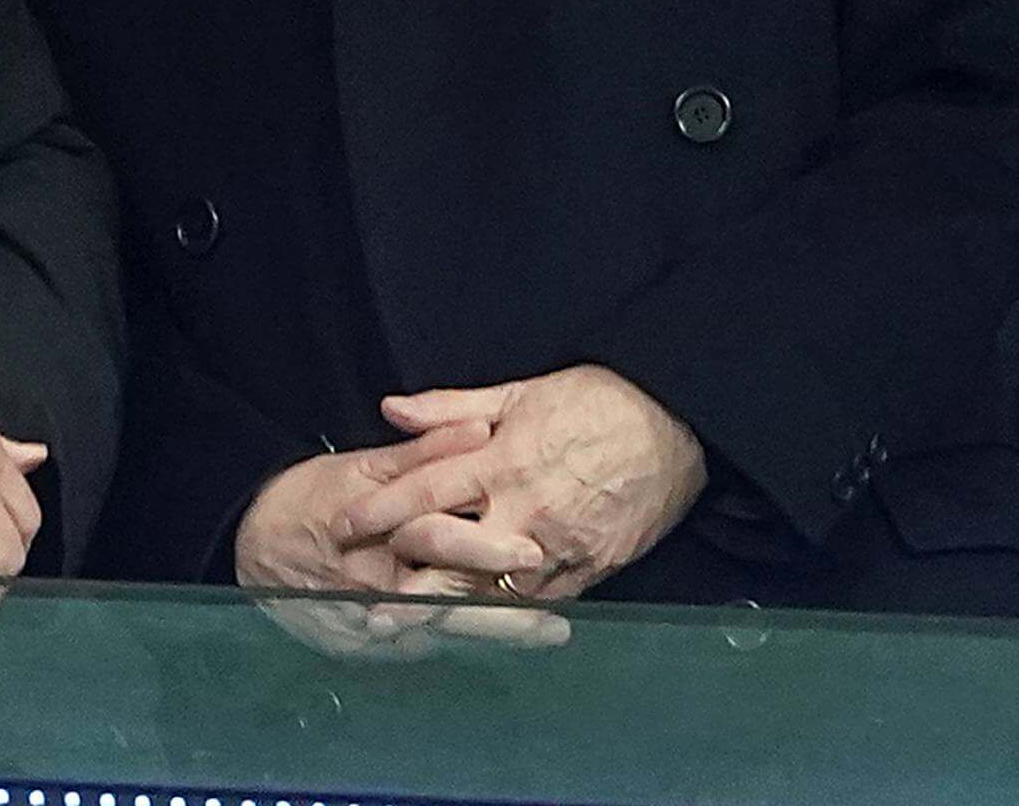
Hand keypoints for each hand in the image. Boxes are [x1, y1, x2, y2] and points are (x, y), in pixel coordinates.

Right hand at [233, 423, 567, 657]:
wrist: (248, 548)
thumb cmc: (307, 500)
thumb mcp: (362, 468)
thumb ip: (424, 454)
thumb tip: (480, 429)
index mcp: (378, 541)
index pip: (441, 548)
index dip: (488, 553)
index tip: (534, 554)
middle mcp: (377, 594)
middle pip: (451, 606)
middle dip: (507, 619)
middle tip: (556, 627)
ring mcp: (371, 630)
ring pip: (443, 633)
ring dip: (493, 636)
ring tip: (545, 636)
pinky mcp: (367, 651)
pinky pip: (421, 647)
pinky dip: (457, 642)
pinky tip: (495, 643)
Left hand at [348, 366, 707, 601]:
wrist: (676, 423)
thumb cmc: (596, 401)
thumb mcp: (518, 392)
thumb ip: (450, 408)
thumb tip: (392, 409)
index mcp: (501, 460)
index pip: (424, 492)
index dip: (378, 512)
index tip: (343, 527)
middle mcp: (523, 509)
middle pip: (451, 556)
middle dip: (405, 580)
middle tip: (367, 601)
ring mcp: (558, 545)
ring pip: (492, 590)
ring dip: (451, 607)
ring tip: (412, 626)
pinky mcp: (590, 569)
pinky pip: (539, 603)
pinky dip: (507, 614)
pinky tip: (480, 623)